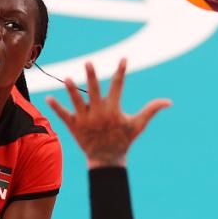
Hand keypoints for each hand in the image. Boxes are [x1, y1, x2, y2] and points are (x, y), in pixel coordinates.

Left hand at [45, 60, 171, 167]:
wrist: (107, 159)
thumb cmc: (123, 140)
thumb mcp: (138, 125)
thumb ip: (151, 110)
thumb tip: (169, 102)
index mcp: (113, 110)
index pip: (118, 87)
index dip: (120, 72)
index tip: (123, 59)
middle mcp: (98, 113)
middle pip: (94, 91)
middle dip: (91, 77)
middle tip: (88, 62)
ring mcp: (85, 120)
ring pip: (77, 102)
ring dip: (72, 91)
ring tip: (67, 78)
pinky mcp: (74, 127)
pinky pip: (63, 115)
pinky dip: (56, 107)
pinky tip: (47, 98)